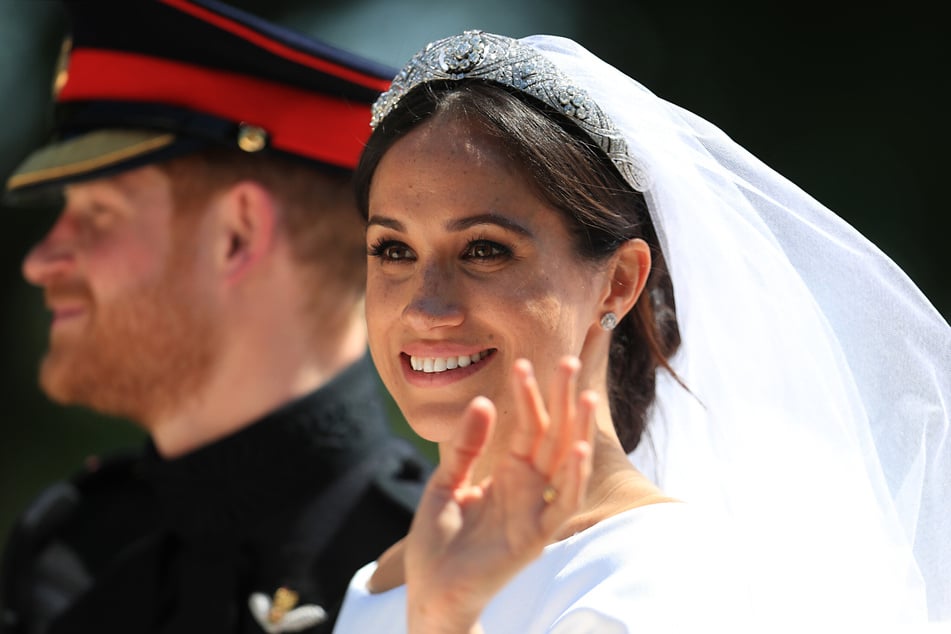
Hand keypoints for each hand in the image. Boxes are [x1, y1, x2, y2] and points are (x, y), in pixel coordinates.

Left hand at [405, 357, 596, 633]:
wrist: (430, 592)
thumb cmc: (439, 542)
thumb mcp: (445, 482)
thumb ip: (465, 446)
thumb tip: (482, 400)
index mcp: (509, 475)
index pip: (527, 427)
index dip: (528, 396)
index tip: (524, 363)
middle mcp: (528, 489)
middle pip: (552, 437)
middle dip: (560, 400)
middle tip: (567, 359)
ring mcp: (534, 512)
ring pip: (565, 465)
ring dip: (576, 430)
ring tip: (583, 395)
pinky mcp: (535, 537)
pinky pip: (560, 505)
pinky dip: (571, 478)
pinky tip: (576, 448)